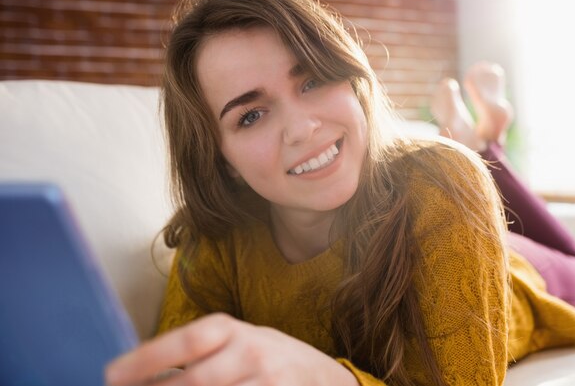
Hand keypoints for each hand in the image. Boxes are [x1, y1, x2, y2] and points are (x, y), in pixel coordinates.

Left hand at [105, 313, 358, 385]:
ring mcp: (269, 383)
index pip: (186, 341)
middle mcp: (253, 352)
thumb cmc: (269, 359)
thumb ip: (199, 354)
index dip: (146, 359)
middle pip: (195, 381)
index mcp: (234, 330)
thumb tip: (142, 371)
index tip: (111, 374)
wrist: (326, 379)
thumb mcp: (238, 342)